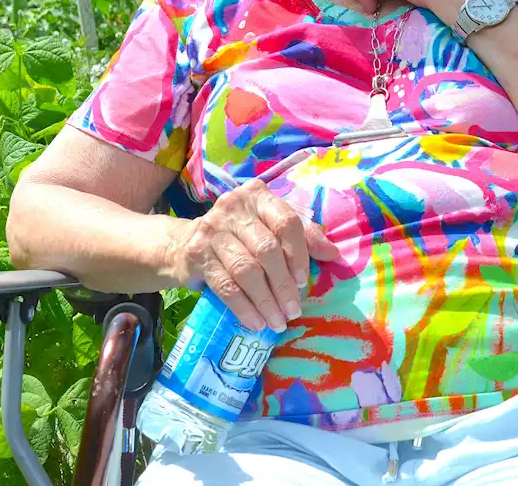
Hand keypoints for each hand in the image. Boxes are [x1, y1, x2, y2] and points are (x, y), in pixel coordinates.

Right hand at [167, 180, 337, 331]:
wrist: (184, 243)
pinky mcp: (197, 253)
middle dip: (283, 285)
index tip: (303, 282)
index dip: (298, 254)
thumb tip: (333, 253)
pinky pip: (225, 285)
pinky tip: (256, 322)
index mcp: (258, 195)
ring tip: (277, 322)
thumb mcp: (270, 228)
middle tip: (293, 311)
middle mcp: (233, 207)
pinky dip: (243, 307)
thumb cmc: (238, 236)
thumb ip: (302, 236)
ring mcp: (212, 229)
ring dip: (265, 301)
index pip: (286, 222)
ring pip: (246, 270)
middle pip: (266, 249)